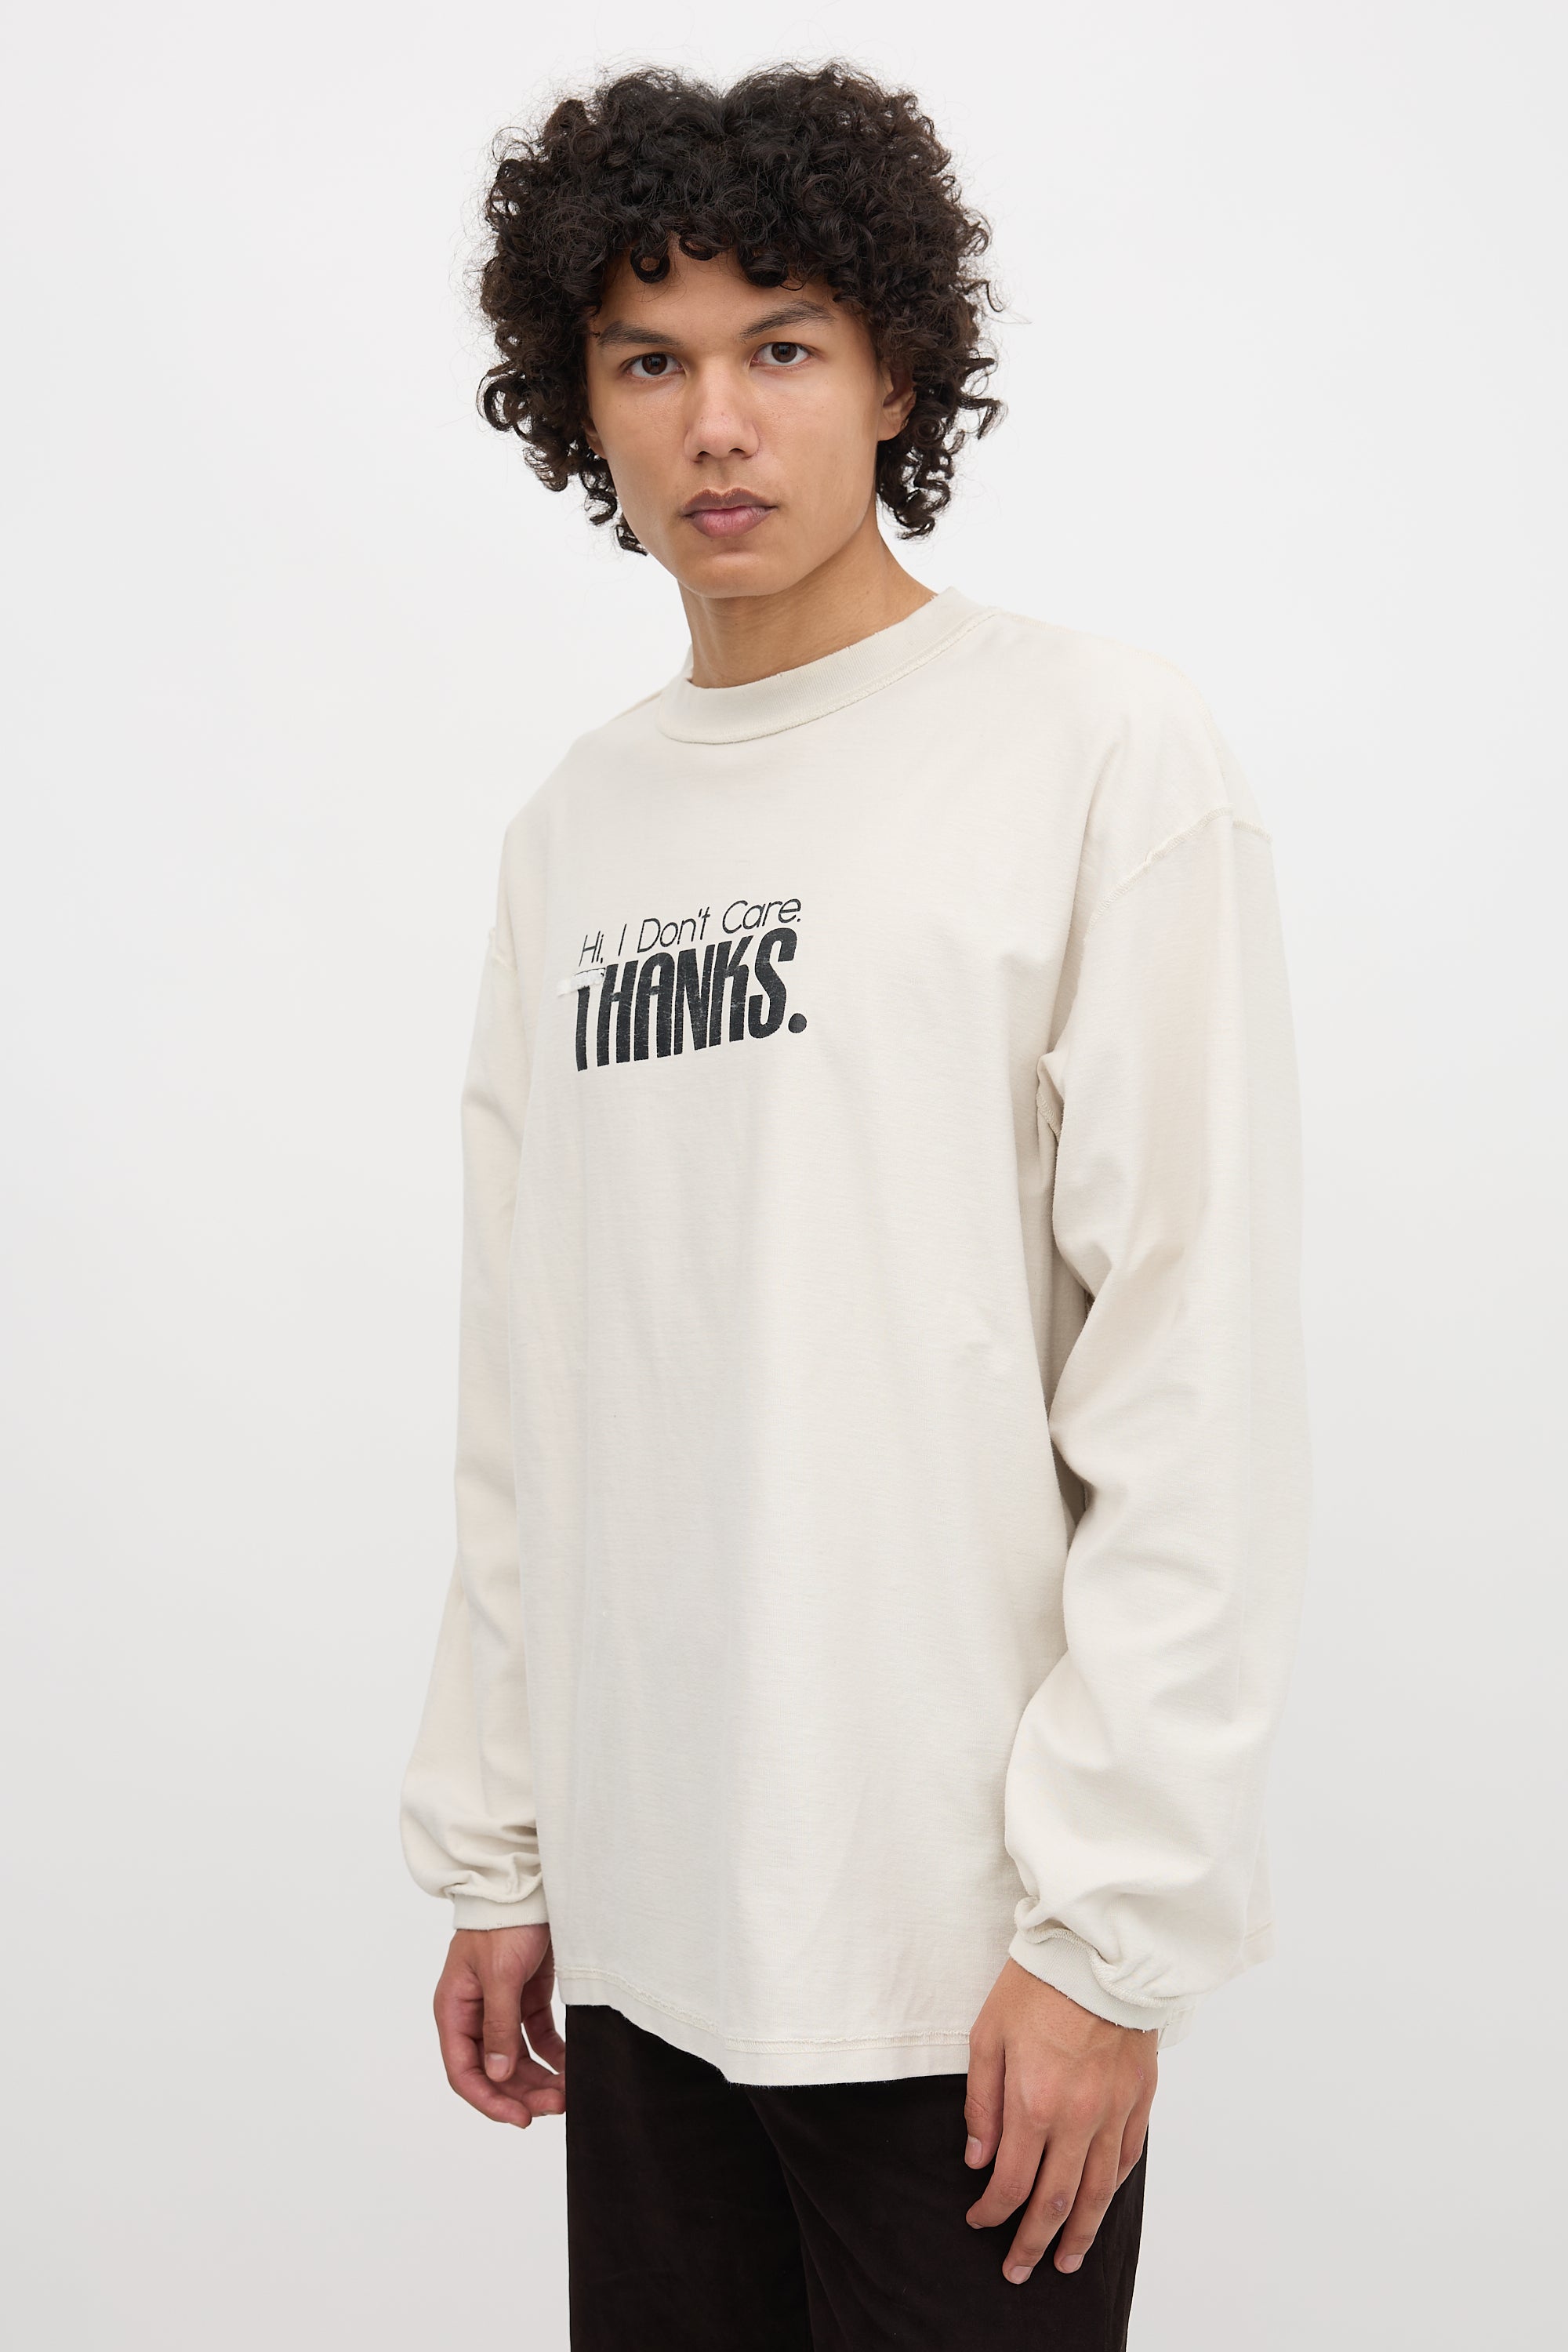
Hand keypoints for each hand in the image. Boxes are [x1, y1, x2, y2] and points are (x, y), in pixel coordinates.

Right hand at [433, 1924, 566, 2127]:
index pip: (464, 2071)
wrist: (525, 1884)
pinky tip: (570, 2067)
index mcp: (455, 2010)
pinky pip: (537, 2038)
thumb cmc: (502, 1924)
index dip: (489, 2100)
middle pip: (494, 2071)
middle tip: (556, 2105)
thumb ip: (499, 2026)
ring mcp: (501, 2007)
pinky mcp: (526, 1997)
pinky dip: (552, 2055)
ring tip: (566, 2093)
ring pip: (517, 2059)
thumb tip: (497, 2076)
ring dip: (539, 2079)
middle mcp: (474, 2014)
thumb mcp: (500, 1976)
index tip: (520, 2118)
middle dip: (522, 2093)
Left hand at [963, 1957, 1155, 2282]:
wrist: (1098, 1950)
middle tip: (1019, 2270)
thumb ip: (981, 2104)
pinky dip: (1112, 2189)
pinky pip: (1127, 2158)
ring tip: (1065, 2260)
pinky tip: (1100, 2203)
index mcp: (1034, 2103)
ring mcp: (1113, 2111)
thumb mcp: (987, 2036)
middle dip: (1033, 2243)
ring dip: (1081, 2234)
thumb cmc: (1036, 1985)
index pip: (1012, 2183)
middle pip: (1056, 2201)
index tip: (978, 2221)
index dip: (992, 2212)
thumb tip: (978, 2160)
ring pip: (1099, 2192)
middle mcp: (1077, 2118)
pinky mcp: (1139, 2098)